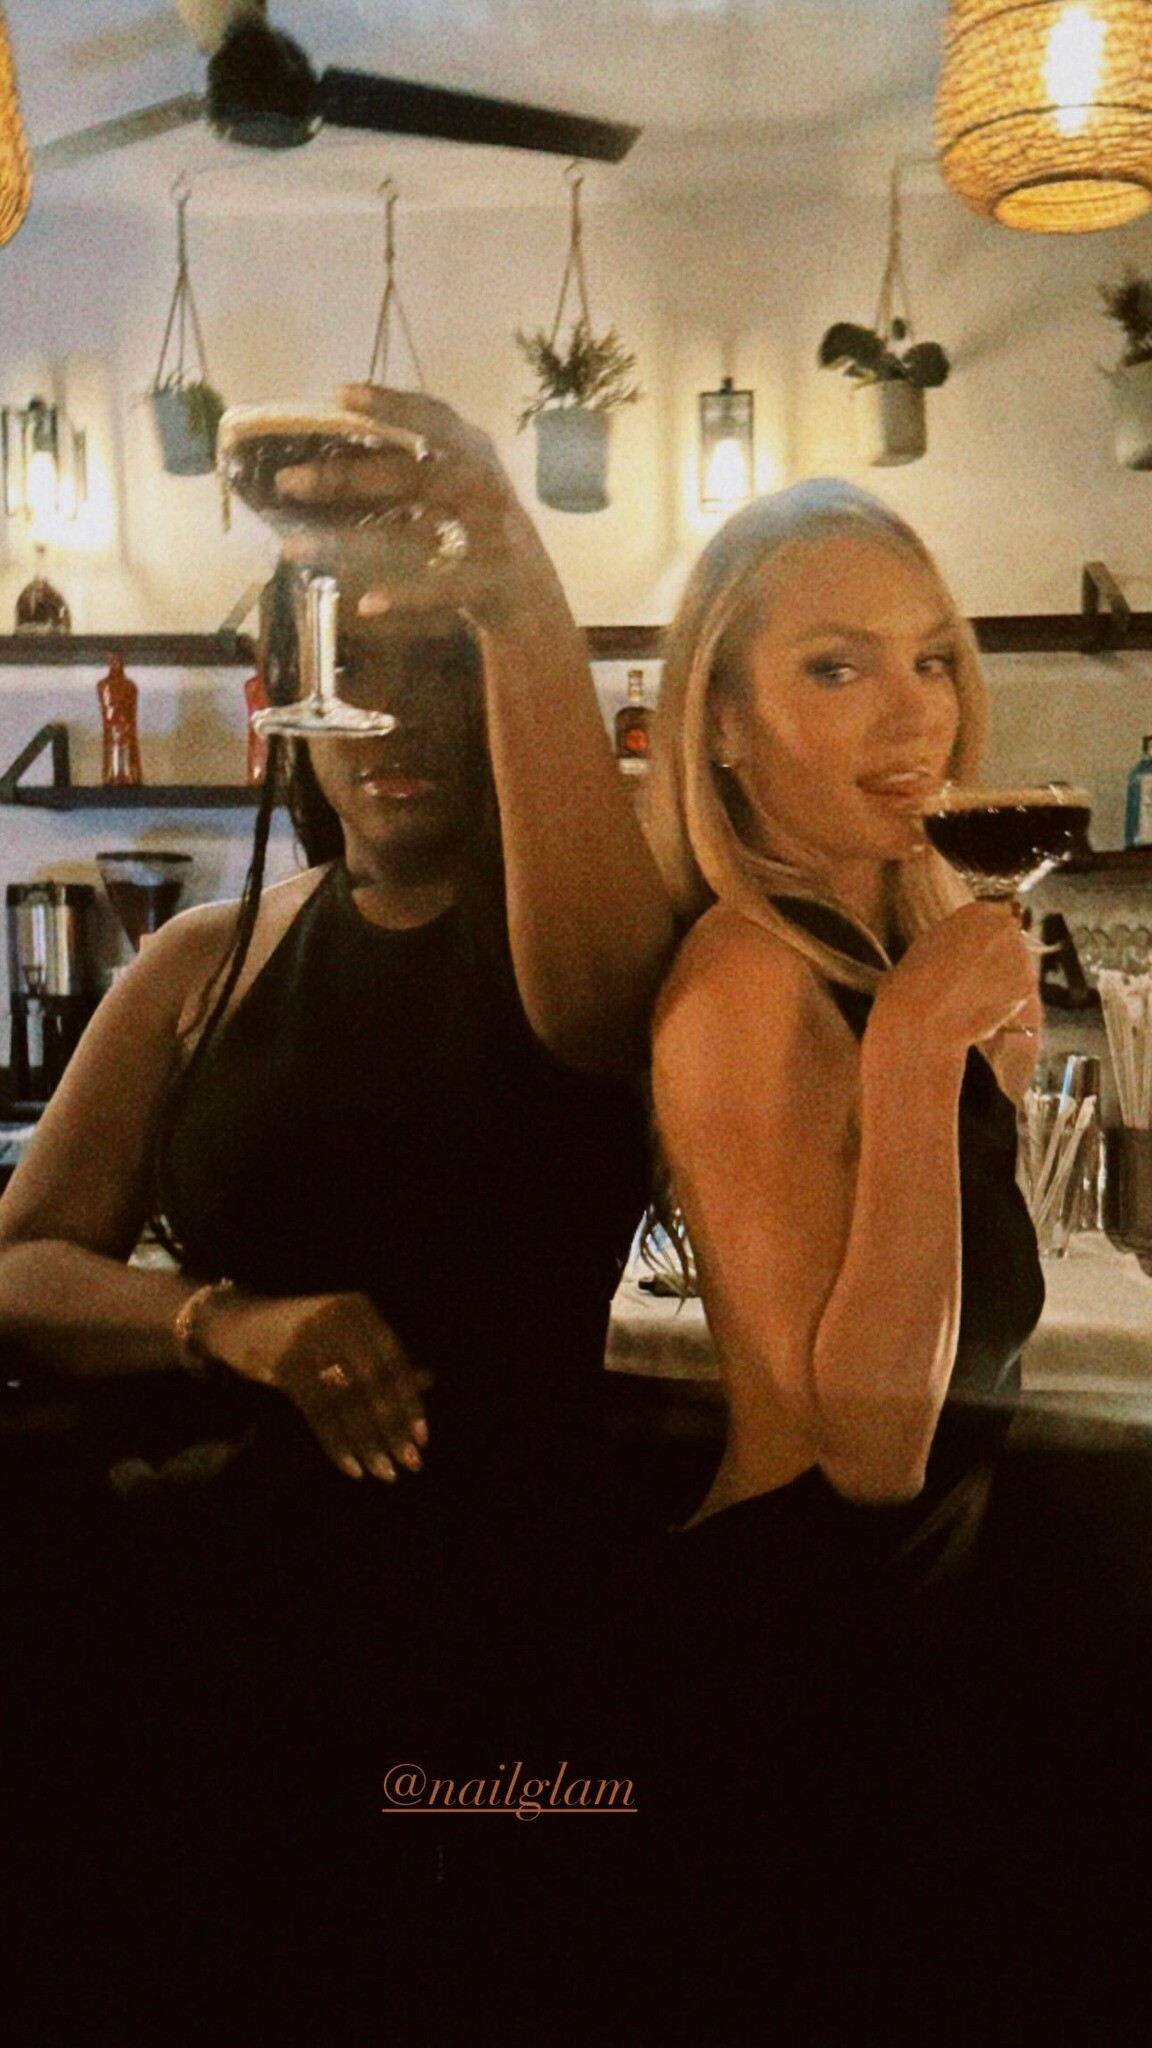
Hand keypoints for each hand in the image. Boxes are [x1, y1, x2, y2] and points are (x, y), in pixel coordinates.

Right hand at [203, 1286, 430, 1481]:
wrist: (240, 1323)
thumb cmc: (303, 1335)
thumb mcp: (345, 1339)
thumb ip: (382, 1359)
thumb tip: (429, 1381)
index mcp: (360, 1310)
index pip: (394, 1361)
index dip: (410, 1401)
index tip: (423, 1438)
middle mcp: (338, 1320)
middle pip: (374, 1383)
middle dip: (393, 1428)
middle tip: (411, 1463)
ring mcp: (310, 1340)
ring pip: (348, 1401)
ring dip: (368, 1442)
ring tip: (385, 1472)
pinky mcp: (286, 1364)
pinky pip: (319, 1412)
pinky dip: (337, 1443)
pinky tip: (351, 1467)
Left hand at [273, 385, 553, 631]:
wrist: (532, 596)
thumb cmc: (478, 531)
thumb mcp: (451, 487)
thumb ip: (406, 465)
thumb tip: (323, 455)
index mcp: (474, 454)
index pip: (433, 418)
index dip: (390, 404)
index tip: (340, 394)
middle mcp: (483, 486)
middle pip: (411, 475)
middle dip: (347, 477)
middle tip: (287, 482)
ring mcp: (492, 535)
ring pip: (413, 532)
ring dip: (351, 541)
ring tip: (295, 550)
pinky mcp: (489, 583)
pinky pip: (440, 588)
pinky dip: (405, 595)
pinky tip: (366, 604)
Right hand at [868, 901, 1038, 1072]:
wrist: (925, 1013)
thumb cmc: (917, 978)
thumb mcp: (933, 940)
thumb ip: (959, 934)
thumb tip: (969, 942)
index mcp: (979, 911)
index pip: (997, 915)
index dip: (987, 936)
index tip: (978, 951)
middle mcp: (1005, 927)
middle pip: (1011, 939)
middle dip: (999, 954)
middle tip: (977, 976)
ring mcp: (1020, 955)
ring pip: (1018, 965)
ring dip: (1006, 976)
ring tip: (978, 995)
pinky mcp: (1027, 985)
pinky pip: (1021, 989)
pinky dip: (1010, 999)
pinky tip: (986, 1007)